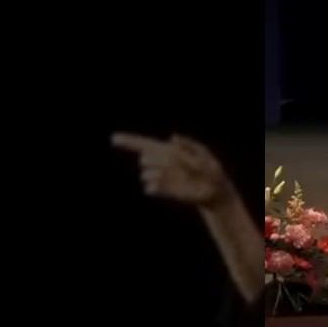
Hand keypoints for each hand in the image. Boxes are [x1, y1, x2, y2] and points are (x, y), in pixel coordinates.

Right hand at [111, 132, 232, 207]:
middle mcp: (162, 162)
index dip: (129, 141)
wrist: (213, 191)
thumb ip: (187, 146)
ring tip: (178, 178)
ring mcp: (161, 176)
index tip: (113, 138)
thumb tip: (171, 137)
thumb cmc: (211, 170)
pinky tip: (166, 188)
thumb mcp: (202, 155)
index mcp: (169, 150)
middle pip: (145, 159)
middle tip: (177, 166)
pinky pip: (150, 188)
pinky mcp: (162, 190)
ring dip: (161, 175)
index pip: (145, 144)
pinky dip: (157, 187)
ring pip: (146, 174)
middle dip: (159, 161)